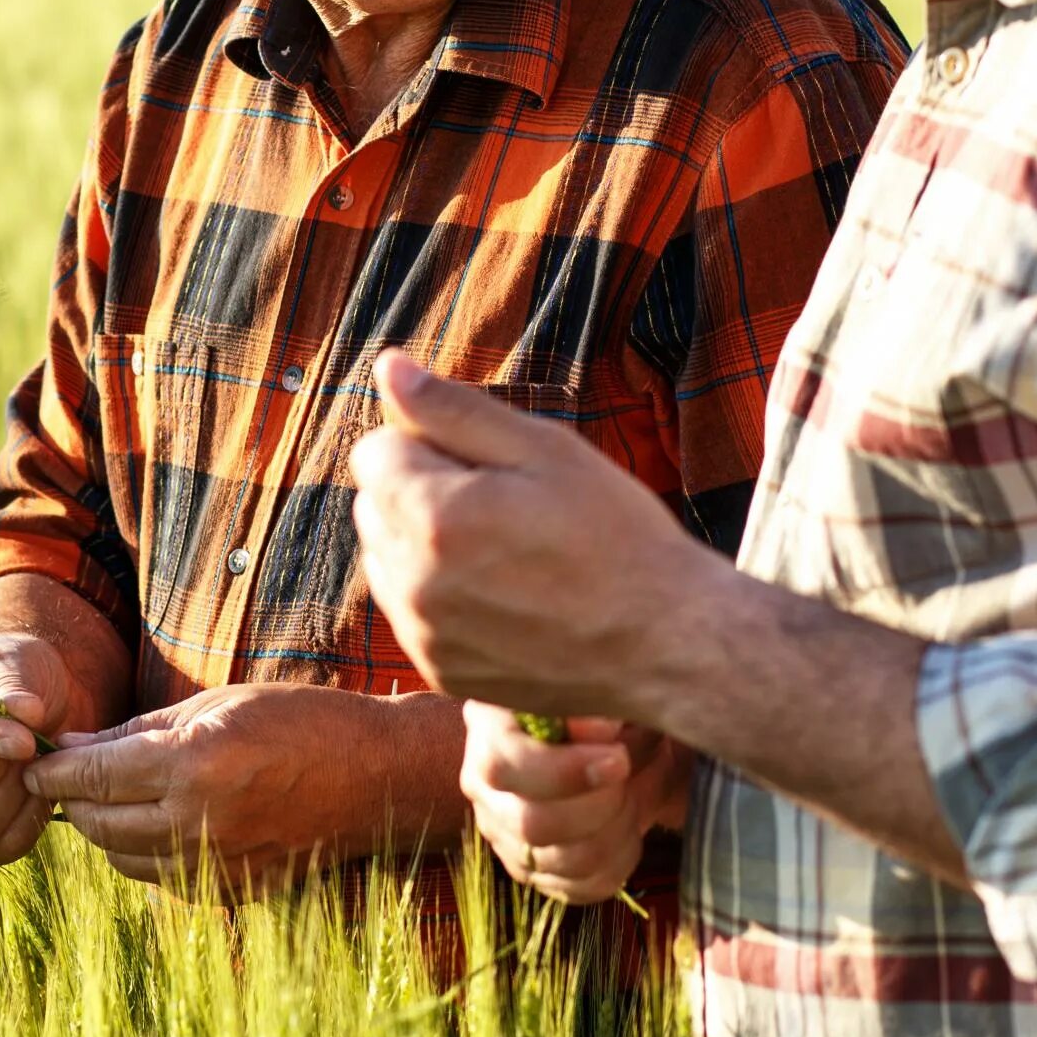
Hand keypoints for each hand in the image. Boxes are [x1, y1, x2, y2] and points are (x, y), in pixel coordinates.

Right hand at [0, 629, 74, 863]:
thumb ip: (10, 685)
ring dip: (12, 799)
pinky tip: (41, 789)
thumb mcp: (9, 661)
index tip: (26, 737)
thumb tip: (27, 714)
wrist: (39, 699)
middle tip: (30, 748)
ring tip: (36, 764)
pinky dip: (26, 822)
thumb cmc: (11, 673)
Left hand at [22, 683, 457, 892]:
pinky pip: (159, 879)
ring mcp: (214, 866)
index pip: (91, 778)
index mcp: (193, 766)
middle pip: (96, 823)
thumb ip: (139, 732)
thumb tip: (72, 748)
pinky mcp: (229, 893)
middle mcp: (198, 822)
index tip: (33, 762)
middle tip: (70, 776)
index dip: (52, 771)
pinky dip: (145, 853)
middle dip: (73, 799)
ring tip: (115, 797)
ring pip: (121, 858)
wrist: (374, 778)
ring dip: (106, 829)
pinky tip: (159, 823)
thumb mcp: (217, 705)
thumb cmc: (300, 722)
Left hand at [350, 350, 714, 720]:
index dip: (429, 441)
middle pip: (372, 505)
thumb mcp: (544, 450)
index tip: (490, 462)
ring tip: (506, 549)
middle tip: (504, 503)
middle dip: (419, 490)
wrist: (664, 642)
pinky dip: (441, 593)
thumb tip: (387, 367)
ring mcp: (424, 634)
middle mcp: (413, 583)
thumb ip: (454, 409)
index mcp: (433, 517)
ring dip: (423, 543)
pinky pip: (411, 611)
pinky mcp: (440, 669)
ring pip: (386, 559)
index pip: (374, 450)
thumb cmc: (616, 534)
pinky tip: (505, 593)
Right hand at [462, 703, 689, 904]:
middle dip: (602, 805)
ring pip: (559, 861)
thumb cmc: (602, 701)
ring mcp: (502, 831)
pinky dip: (618, 860)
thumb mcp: (601, 686)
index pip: (505, 764)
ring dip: (616, 831)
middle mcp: (483, 784)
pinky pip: (578, 887)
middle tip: (631, 772)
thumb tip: (598, 728)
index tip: (619, 759)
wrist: (612, 733)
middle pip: (533, 824)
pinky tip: (630, 826)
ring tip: (635, 794)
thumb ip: (597, 700)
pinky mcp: (531, 868)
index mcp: (489, 726)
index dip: (565, 771)